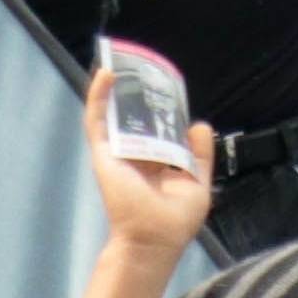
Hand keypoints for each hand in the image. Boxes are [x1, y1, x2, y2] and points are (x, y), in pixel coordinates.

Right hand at [78, 69, 214, 251]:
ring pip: (114, 115)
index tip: (170, 88)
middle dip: (141, 94)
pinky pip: (97, 121)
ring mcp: (117, 153)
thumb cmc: (176, 217)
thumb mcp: (196, 182)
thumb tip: (199, 124)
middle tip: (148, 68)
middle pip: (136, 119)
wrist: (154, 237)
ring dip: (118, 89)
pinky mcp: (104, 152)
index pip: (158, 130)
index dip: (163, 109)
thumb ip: (199, 154)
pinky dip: (99, 97)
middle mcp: (135, 156)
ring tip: (125, 60)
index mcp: (157, 164)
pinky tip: (107, 74)